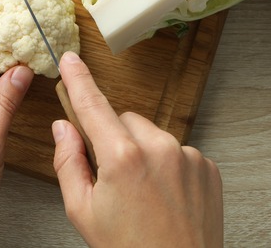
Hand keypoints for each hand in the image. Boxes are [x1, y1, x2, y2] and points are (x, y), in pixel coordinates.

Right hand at [53, 52, 222, 247]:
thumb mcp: (82, 211)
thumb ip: (68, 162)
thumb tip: (63, 129)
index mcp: (122, 158)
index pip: (93, 105)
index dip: (78, 79)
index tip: (71, 60)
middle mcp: (159, 149)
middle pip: (123, 120)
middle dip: (113, 139)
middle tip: (111, 176)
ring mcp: (187, 156)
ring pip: (151, 135)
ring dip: (141, 152)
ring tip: (142, 192)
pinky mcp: (207, 166)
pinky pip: (177, 151)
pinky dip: (166, 165)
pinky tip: (163, 195)